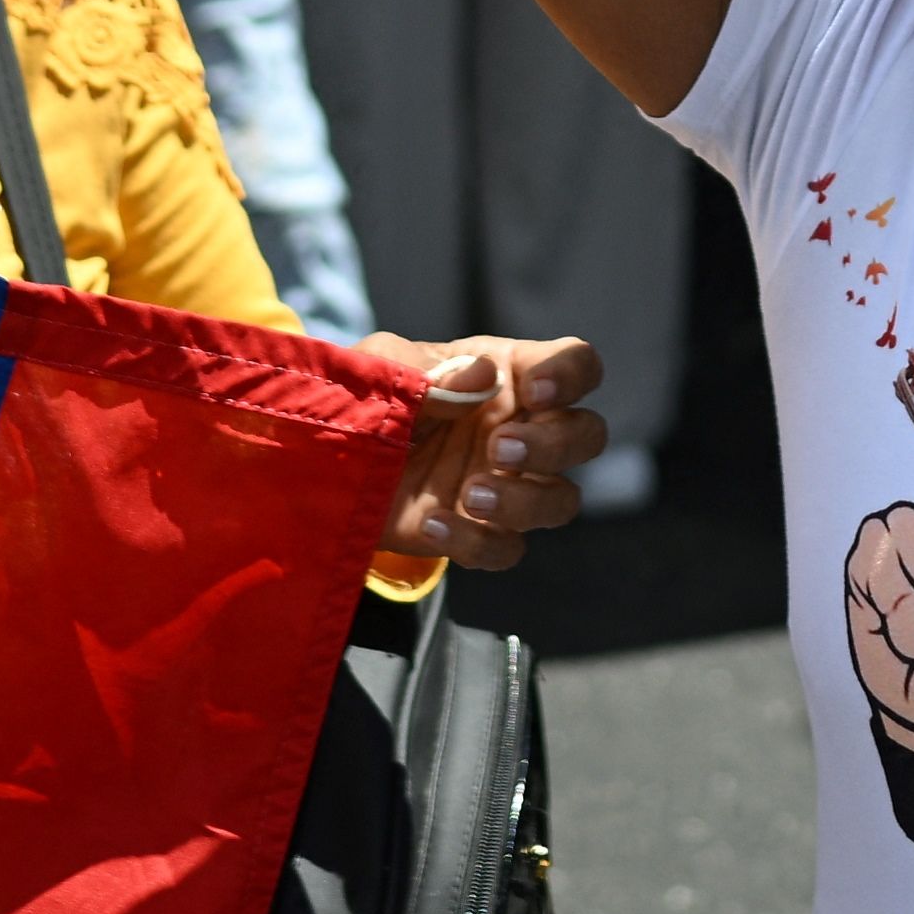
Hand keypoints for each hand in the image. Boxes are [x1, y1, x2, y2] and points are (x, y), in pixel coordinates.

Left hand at [357, 331, 604, 565]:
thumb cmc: (368, 393)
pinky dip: (477, 543)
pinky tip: (433, 523)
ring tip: (471, 494)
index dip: (569, 376)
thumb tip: (483, 376)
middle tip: (499, 447)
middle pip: (587, 435)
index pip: (575, 364)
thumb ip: (429, 370)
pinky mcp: (479, 532)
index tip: (534, 393)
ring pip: (562, 501)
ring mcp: (505, 483)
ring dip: (525, 501)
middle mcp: (521, 427)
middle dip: (555, 445)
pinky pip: (507, 549)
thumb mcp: (383, 366)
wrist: (326, 459)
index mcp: (509, 374)